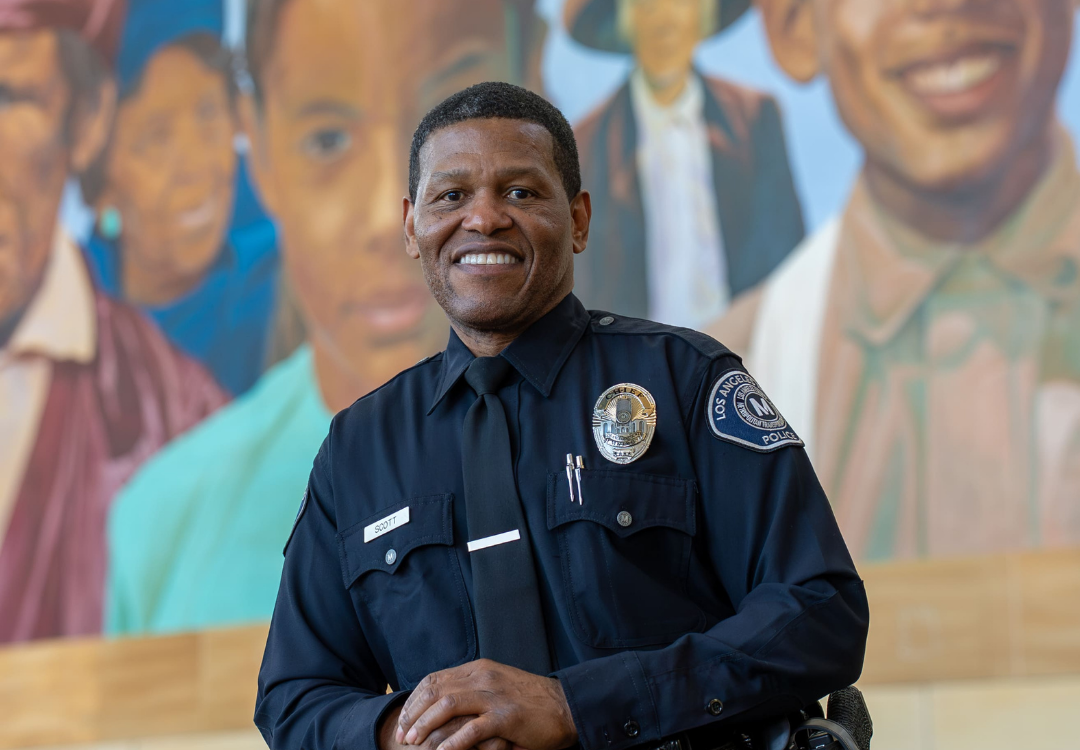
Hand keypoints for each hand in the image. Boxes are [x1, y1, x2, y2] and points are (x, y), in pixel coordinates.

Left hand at [395, 659, 578, 749]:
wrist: (566, 706)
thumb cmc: (531, 701)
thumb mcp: (498, 686)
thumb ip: (473, 689)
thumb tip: (443, 706)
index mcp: (478, 668)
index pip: (435, 680)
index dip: (415, 701)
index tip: (405, 721)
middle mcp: (483, 677)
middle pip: (435, 691)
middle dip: (413, 715)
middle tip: (402, 736)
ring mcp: (494, 696)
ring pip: (447, 706)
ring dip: (425, 726)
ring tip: (413, 743)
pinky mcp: (506, 717)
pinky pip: (471, 730)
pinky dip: (452, 744)